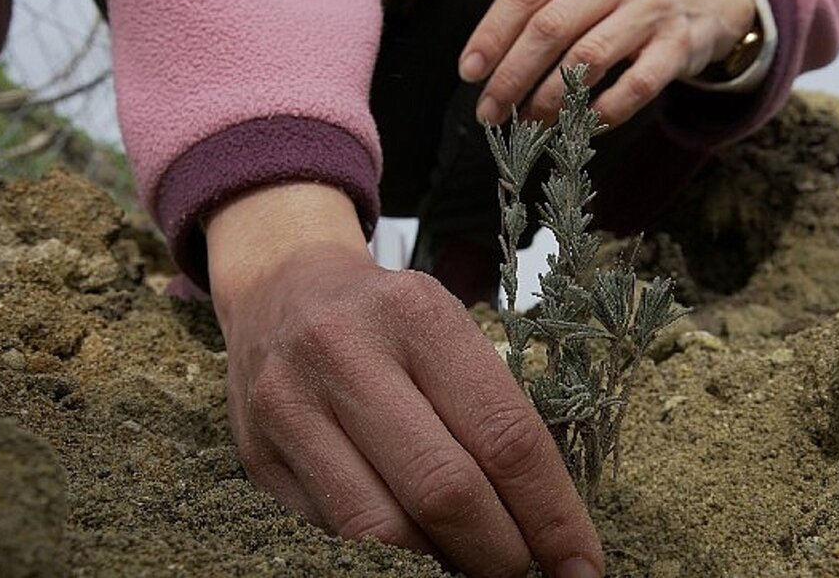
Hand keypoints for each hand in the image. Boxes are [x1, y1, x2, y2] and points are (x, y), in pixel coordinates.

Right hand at [205, 182, 603, 576]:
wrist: (281, 289)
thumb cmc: (385, 320)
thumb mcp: (446, 330)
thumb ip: (489, 412)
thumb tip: (542, 524)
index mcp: (417, 316)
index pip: (505, 436)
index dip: (552, 516)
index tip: (581, 566)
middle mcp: (346, 353)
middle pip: (445, 491)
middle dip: (499, 555)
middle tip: (522, 571)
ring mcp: (290, 405)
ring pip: (381, 530)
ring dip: (440, 566)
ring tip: (468, 564)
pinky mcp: (257, 454)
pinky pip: (334, 534)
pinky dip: (388, 556)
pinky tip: (414, 549)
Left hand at [459, 0, 755, 125]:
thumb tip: (492, 55)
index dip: (492, 34)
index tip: (469, 71)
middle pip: (549, 29)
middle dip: (511, 76)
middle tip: (489, 111)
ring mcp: (651, 8)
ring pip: (586, 60)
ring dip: (549, 99)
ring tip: (529, 122)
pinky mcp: (679, 45)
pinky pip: (634, 87)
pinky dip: (603, 112)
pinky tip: (582, 126)